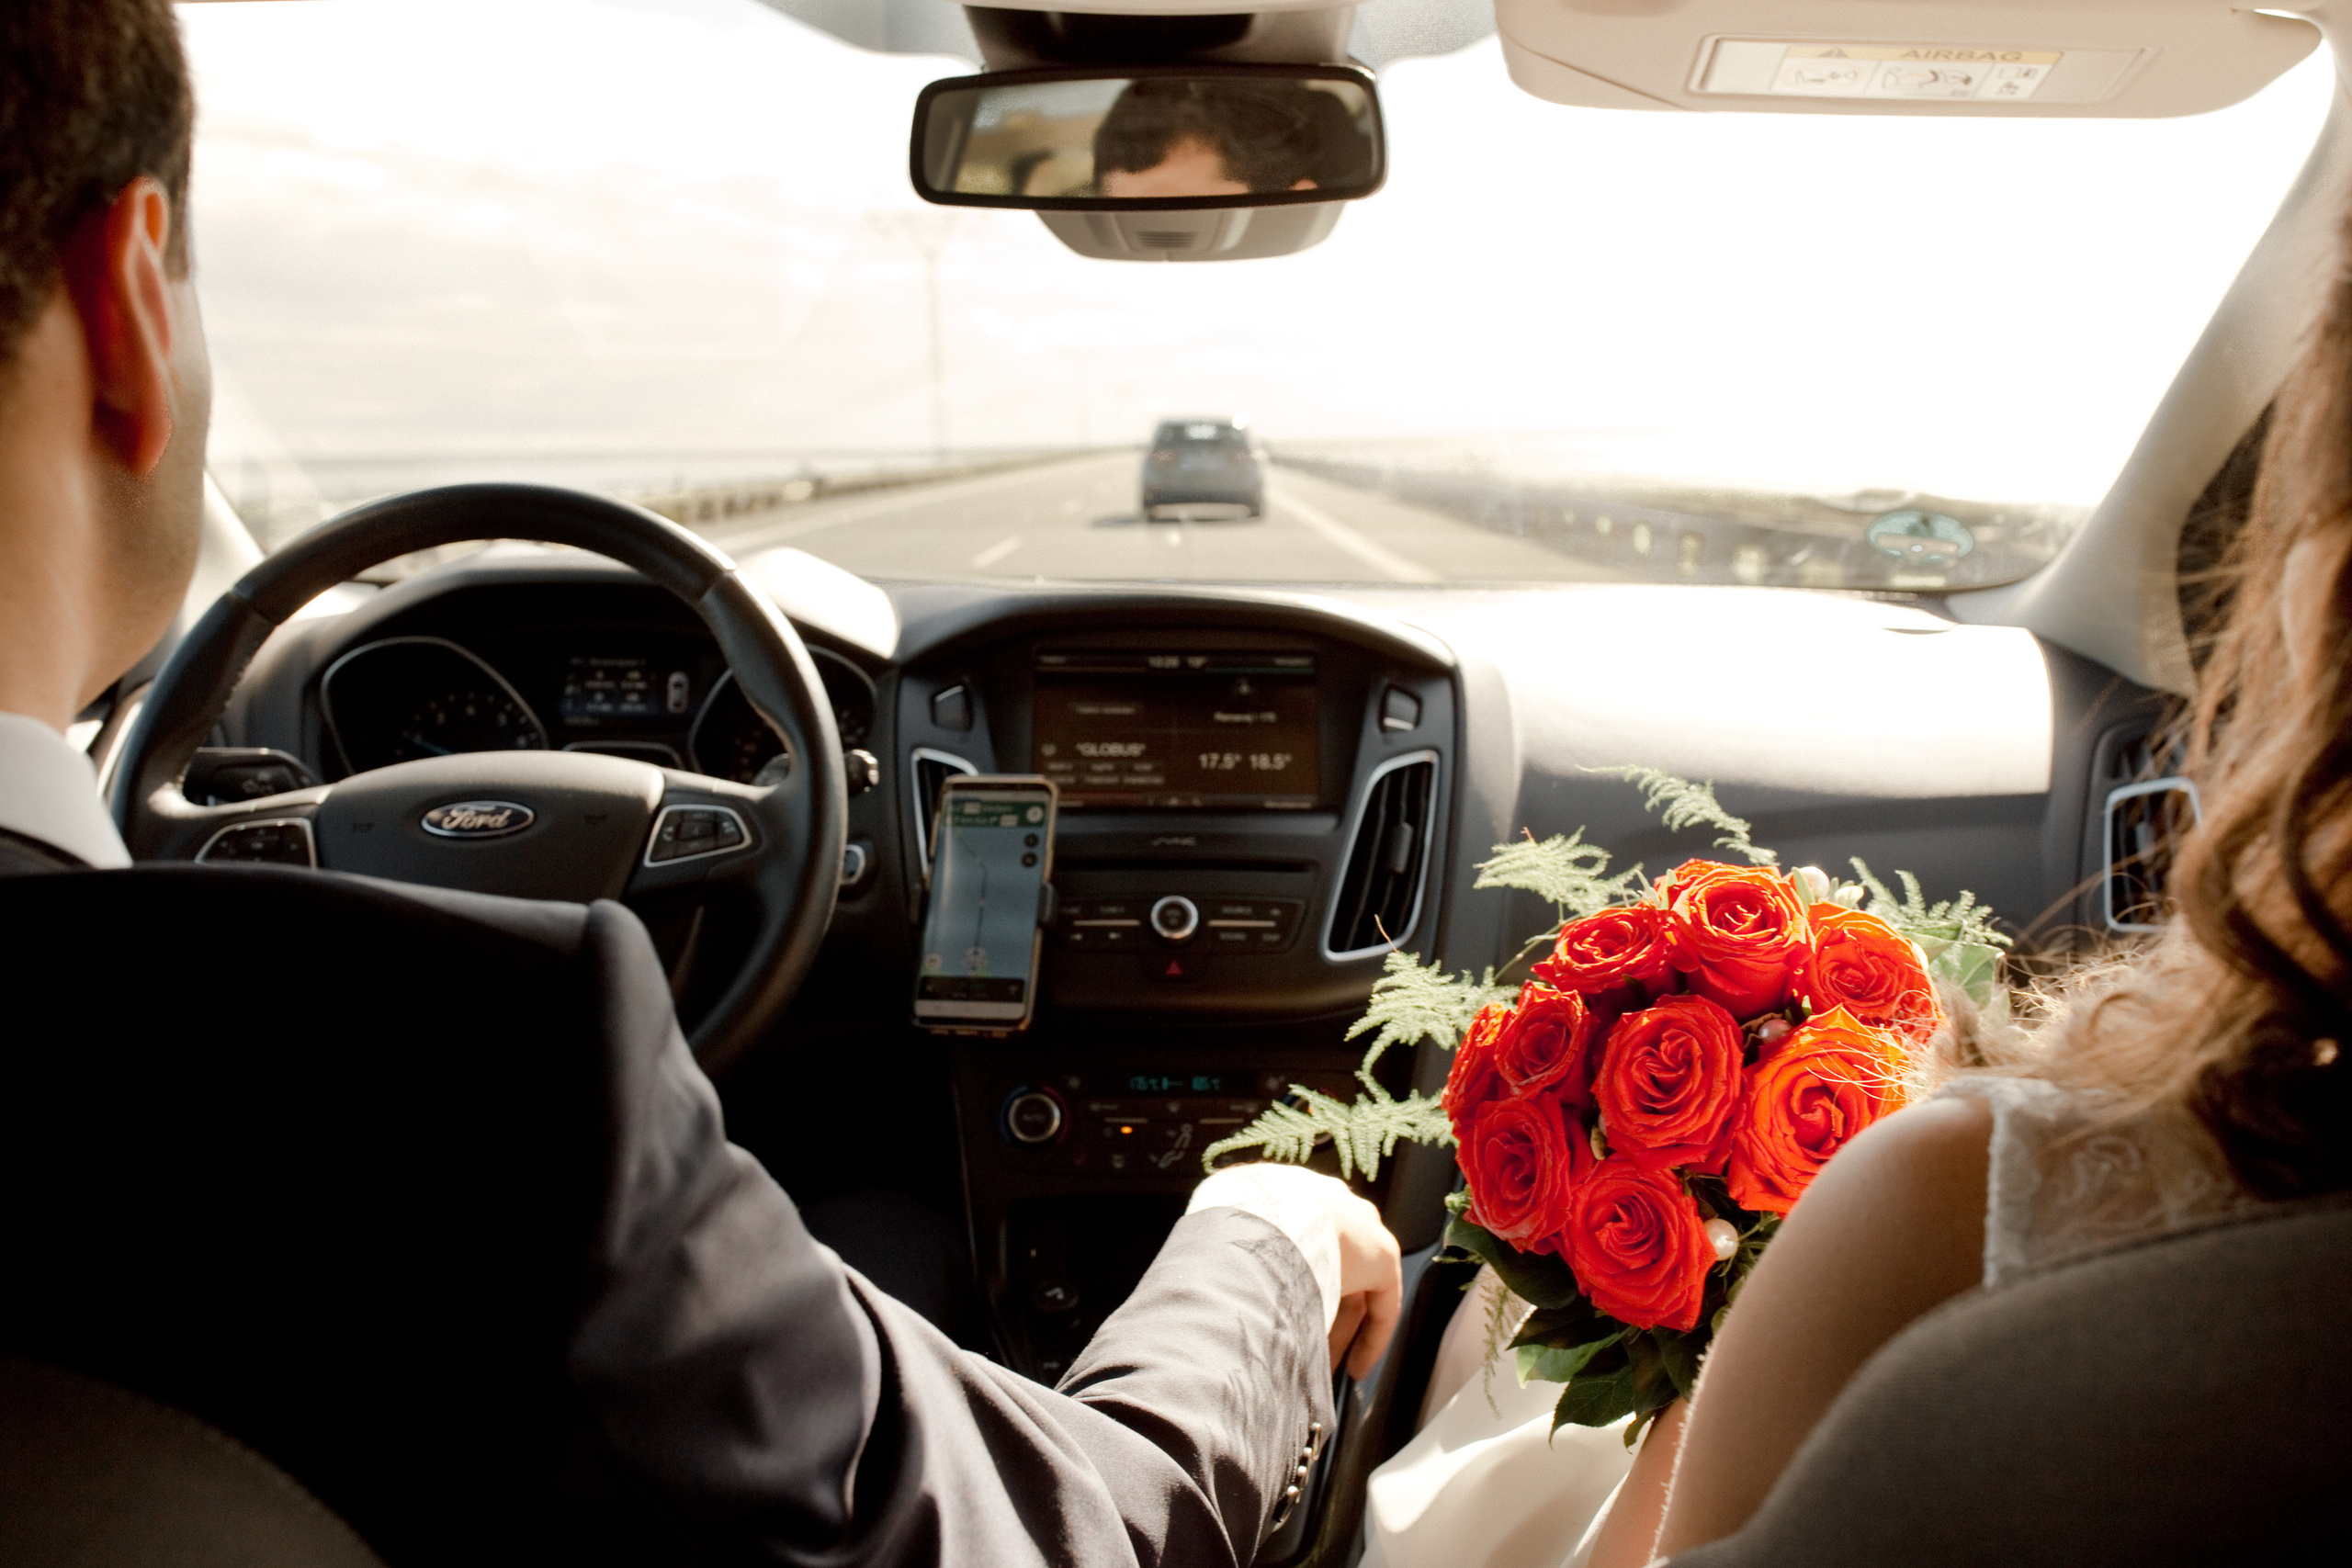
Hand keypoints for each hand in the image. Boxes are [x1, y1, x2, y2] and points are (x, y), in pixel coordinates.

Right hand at [1186, 1162, 1403, 1379]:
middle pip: (1330, 1267)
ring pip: (1354, 1288)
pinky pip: (1381, 1301)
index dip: (1291, 1282)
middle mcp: (1326, 1202)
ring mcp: (1357, 1224)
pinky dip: (1371, 1337)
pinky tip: (1357, 1366)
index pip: (1297, 1241)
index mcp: (1286, 1191)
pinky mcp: (1381, 1253)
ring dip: (1339, 1332)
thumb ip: (1228, 1259)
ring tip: (1326, 1368)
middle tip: (1306, 1350)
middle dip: (1319, 1311)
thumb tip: (1209, 1295)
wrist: (1256, 1221)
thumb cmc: (1227, 1231)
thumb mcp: (1221, 1238)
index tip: (1281, 1312)